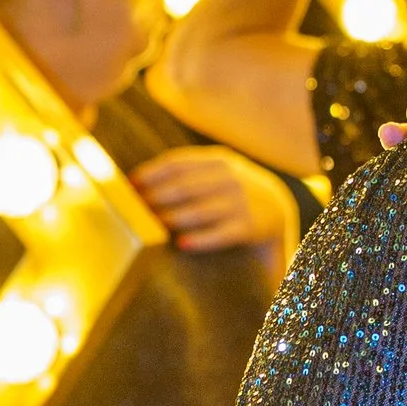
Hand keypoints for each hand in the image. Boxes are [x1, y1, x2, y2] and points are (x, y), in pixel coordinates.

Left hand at [131, 146, 296, 254]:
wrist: (276, 207)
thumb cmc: (231, 190)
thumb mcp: (215, 171)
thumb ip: (186, 172)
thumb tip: (136, 180)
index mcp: (218, 160)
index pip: (178, 164)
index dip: (152, 174)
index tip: (130, 186)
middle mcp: (230, 178)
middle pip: (185, 187)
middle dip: (156, 198)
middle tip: (135, 210)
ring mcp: (241, 202)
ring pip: (199, 211)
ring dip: (171, 219)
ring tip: (150, 228)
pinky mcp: (248, 226)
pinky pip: (220, 234)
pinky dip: (200, 239)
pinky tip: (181, 244)